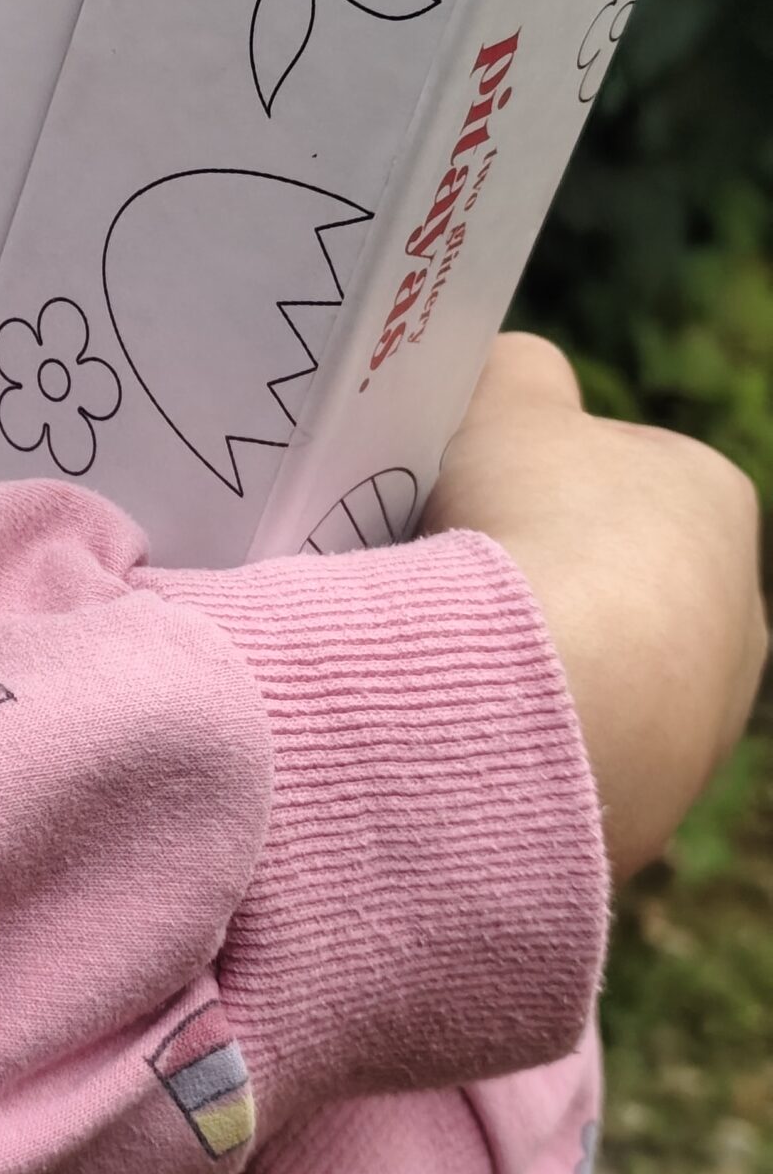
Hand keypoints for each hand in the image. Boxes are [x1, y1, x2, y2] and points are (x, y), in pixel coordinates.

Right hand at [427, 331, 765, 883]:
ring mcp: (703, 721)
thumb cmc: (528, 527)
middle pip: (606, 572)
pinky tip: (455, 713)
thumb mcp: (506, 394)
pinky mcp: (652, 802)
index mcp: (711, 501)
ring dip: (524, 657)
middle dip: (533, 570)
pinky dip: (512, 730)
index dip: (529, 469)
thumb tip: (513, 380)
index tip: (464, 487)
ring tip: (437, 645)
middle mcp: (737, 613)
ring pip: (591, 668)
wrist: (538, 705)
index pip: (614, 465)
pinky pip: (565, 748)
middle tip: (442, 567)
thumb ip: (516, 372)